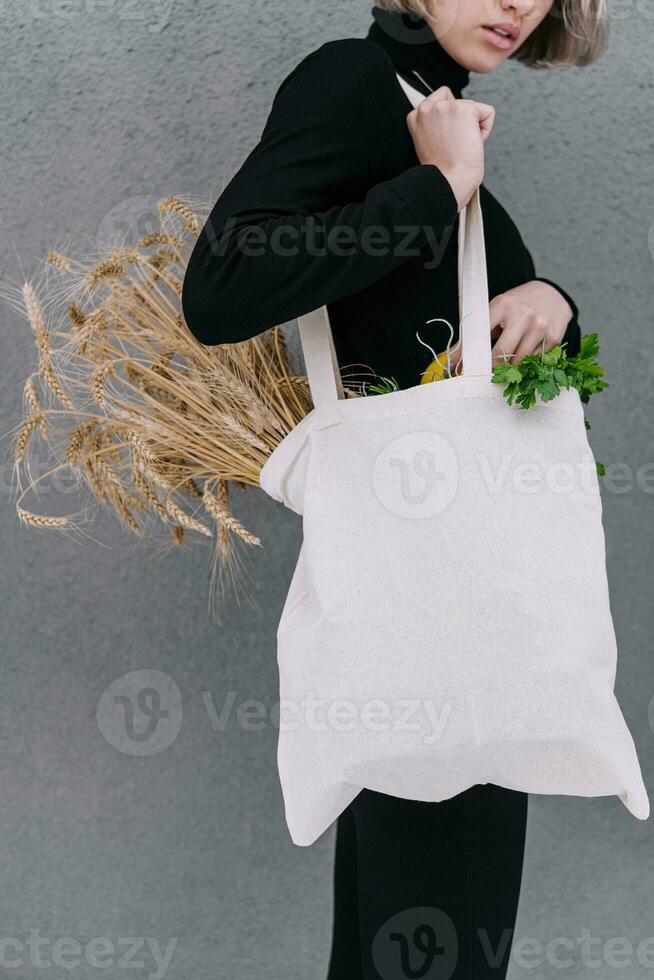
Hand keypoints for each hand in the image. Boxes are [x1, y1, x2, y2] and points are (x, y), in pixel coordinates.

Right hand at [406, 86, 495, 210]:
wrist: (447, 182)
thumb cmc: (440, 171)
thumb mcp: (427, 142)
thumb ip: (434, 124)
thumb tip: (452, 119)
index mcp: (415, 115)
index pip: (439, 102)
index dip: (448, 123)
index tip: (444, 144)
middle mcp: (427, 106)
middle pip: (456, 100)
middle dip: (460, 122)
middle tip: (453, 146)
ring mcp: (446, 106)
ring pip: (472, 107)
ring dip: (472, 127)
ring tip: (461, 147)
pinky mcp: (465, 109)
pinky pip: (488, 112)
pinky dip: (486, 129)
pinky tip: (472, 143)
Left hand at [445, 280, 573, 372]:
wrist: (551, 295)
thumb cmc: (516, 306)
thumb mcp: (496, 311)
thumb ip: (475, 333)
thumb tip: (452, 360)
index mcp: (502, 305)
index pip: (481, 335)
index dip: (471, 355)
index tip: (465, 368)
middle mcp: (523, 315)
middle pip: (501, 353)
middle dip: (491, 367)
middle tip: (486, 372)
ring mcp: (540, 327)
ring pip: (518, 361)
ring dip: (509, 367)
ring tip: (505, 365)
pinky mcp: (553, 338)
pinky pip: (534, 361)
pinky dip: (526, 364)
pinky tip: (524, 356)